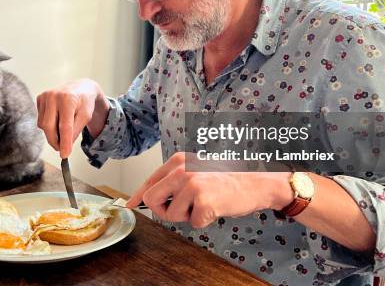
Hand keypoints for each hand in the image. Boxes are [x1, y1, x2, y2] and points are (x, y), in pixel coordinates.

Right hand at [36, 79, 108, 157]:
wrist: (80, 88)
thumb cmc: (84, 102)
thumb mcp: (86, 116)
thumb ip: (75, 130)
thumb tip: (65, 146)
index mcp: (68, 99)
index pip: (65, 126)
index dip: (64, 142)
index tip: (65, 155)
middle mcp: (54, 95)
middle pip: (49, 126)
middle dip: (55, 141)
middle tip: (62, 149)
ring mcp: (45, 96)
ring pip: (43, 125)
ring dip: (52, 133)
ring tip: (63, 129)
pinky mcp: (40, 98)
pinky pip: (40, 119)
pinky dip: (48, 125)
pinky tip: (57, 118)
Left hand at [126, 152, 292, 227]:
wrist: (254, 181)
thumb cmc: (225, 178)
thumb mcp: (195, 170)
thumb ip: (172, 180)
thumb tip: (146, 198)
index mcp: (178, 161)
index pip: (149, 181)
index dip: (138, 197)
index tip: (130, 205)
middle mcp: (182, 170)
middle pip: (152, 200)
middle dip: (164, 211)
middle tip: (182, 209)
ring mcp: (192, 185)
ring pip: (171, 215)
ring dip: (187, 216)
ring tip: (204, 203)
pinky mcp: (203, 201)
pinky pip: (193, 223)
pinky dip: (203, 221)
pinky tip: (215, 208)